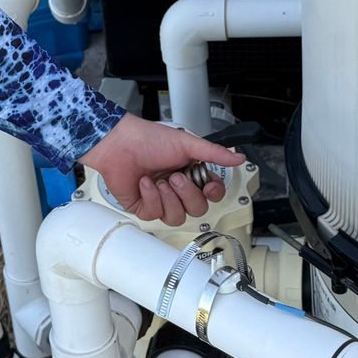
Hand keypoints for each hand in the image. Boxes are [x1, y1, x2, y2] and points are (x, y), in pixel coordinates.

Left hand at [81, 114, 242, 226]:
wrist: (119, 145)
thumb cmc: (148, 140)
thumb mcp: (187, 144)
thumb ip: (214, 154)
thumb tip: (239, 158)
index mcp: (191, 173)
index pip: (212, 194)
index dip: (213, 194)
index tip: (209, 186)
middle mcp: (178, 188)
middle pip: (197, 209)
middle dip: (187, 194)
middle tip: (175, 177)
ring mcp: (161, 199)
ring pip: (177, 217)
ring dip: (169, 198)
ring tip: (159, 180)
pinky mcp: (144, 207)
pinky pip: (155, 214)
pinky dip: (150, 197)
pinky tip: (145, 183)